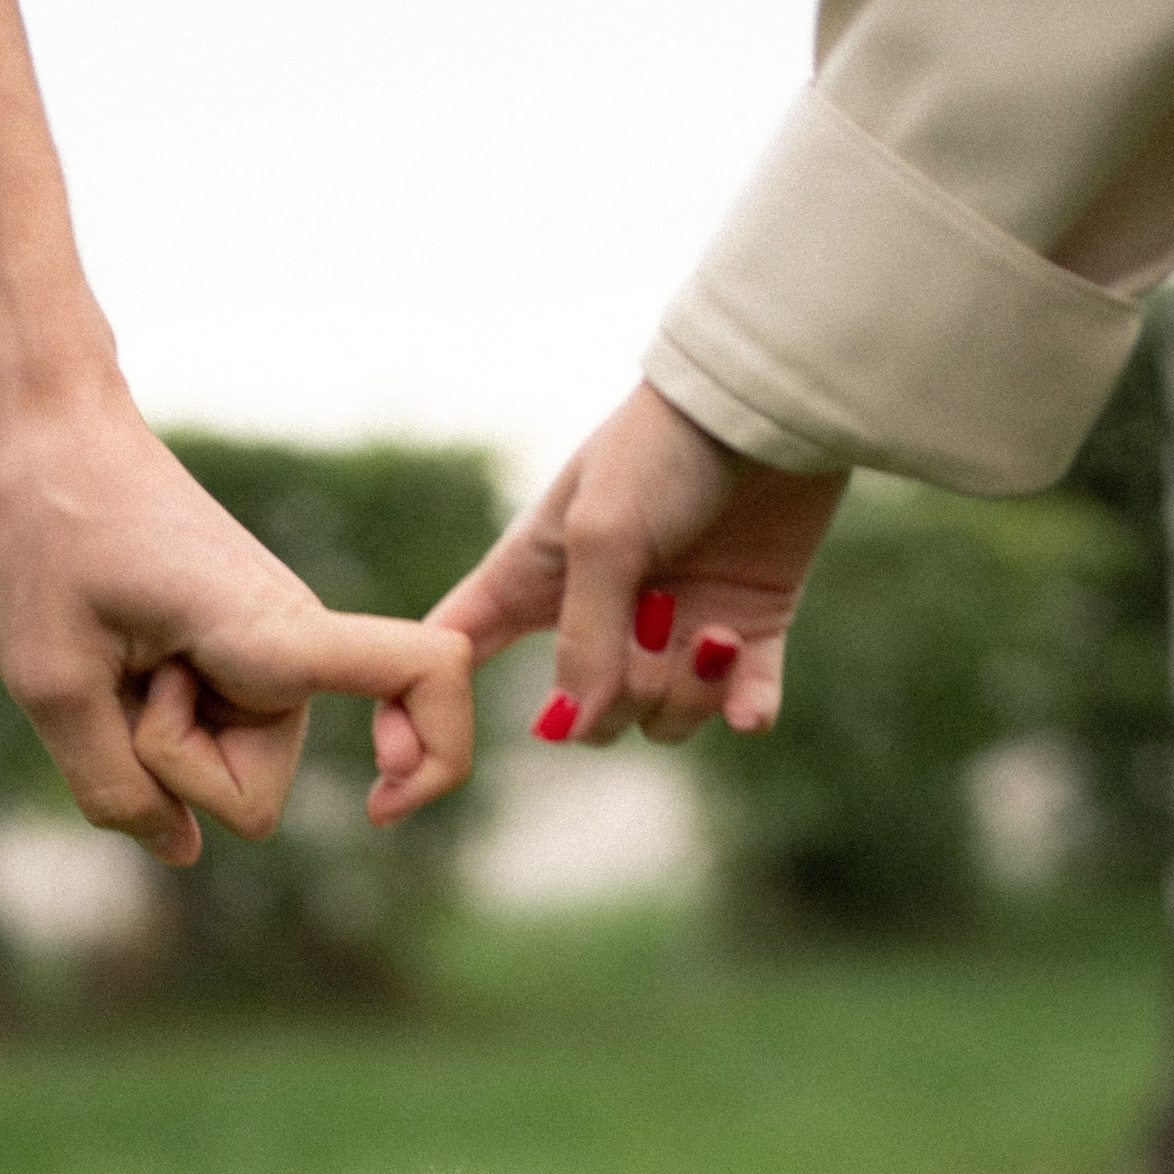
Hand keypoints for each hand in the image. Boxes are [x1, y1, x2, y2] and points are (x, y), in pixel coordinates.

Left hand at [0, 378, 474, 865]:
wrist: (46, 431)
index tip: (381, 805)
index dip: (441, 755)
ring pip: (224, 773)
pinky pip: (208, 741)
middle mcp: (291, 644)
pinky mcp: (237, 656)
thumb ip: (111, 786)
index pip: (423, 670)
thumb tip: (181, 853)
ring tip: (114, 649)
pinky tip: (120, 666)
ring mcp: (267, 653)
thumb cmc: (42, 533)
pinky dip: (156, 725)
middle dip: (171, 768)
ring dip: (153, 741)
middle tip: (118, 671)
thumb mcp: (47, 680)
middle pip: (252, 794)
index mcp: (270, 630)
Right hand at [430, 381, 844, 750]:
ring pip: (662, 719)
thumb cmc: (664, 447)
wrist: (768, 404)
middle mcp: (603, 613)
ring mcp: (677, 627)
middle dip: (622, 690)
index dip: (431, 709)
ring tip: (715, 634)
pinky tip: (749, 709)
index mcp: (539, 578)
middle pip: (588, 716)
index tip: (405, 769)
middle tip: (658, 617)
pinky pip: (743, 706)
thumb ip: (582, 639)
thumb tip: (571, 731)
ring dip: (689, 691)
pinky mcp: (748, 629)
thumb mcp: (602, 536)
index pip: (464, 653)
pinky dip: (746, 709)